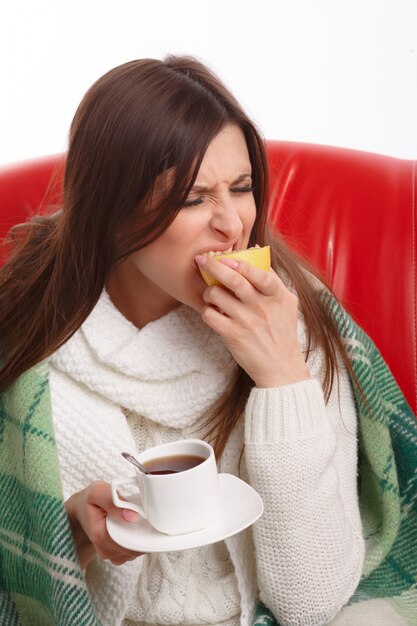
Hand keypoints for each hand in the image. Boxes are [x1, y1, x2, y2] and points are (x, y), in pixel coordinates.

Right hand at [65, 480, 143, 568]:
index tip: (150, 520)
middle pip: (136, 550)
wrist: (81, 511)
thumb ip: (112, 500)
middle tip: (148, 517)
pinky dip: (140, 539)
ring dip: (144, 537)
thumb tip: (132, 515)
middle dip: (146, 534)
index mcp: (100, 537)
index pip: (130, 544)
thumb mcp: (97, 492)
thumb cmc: (90, 501)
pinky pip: (135, 551)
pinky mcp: (117, 554)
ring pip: (137, 552)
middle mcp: (106, 550)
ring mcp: (112, 554)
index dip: (144, 533)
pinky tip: (138, 527)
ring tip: (141, 520)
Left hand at [195, 255, 310, 387]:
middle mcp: (262, 307)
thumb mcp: (287, 304)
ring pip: (217, 295)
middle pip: (234, 280)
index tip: (227, 257)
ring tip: (211, 293)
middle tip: (202, 260)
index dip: (242, 263)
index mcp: (277, 296)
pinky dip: (207, 310)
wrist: (281, 367)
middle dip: (214, 266)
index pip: (260, 273)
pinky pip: (210, 315)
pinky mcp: (233, 335)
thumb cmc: (282, 332)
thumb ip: (272, 280)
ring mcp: (247, 321)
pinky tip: (212, 311)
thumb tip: (256, 253)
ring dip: (209, 291)